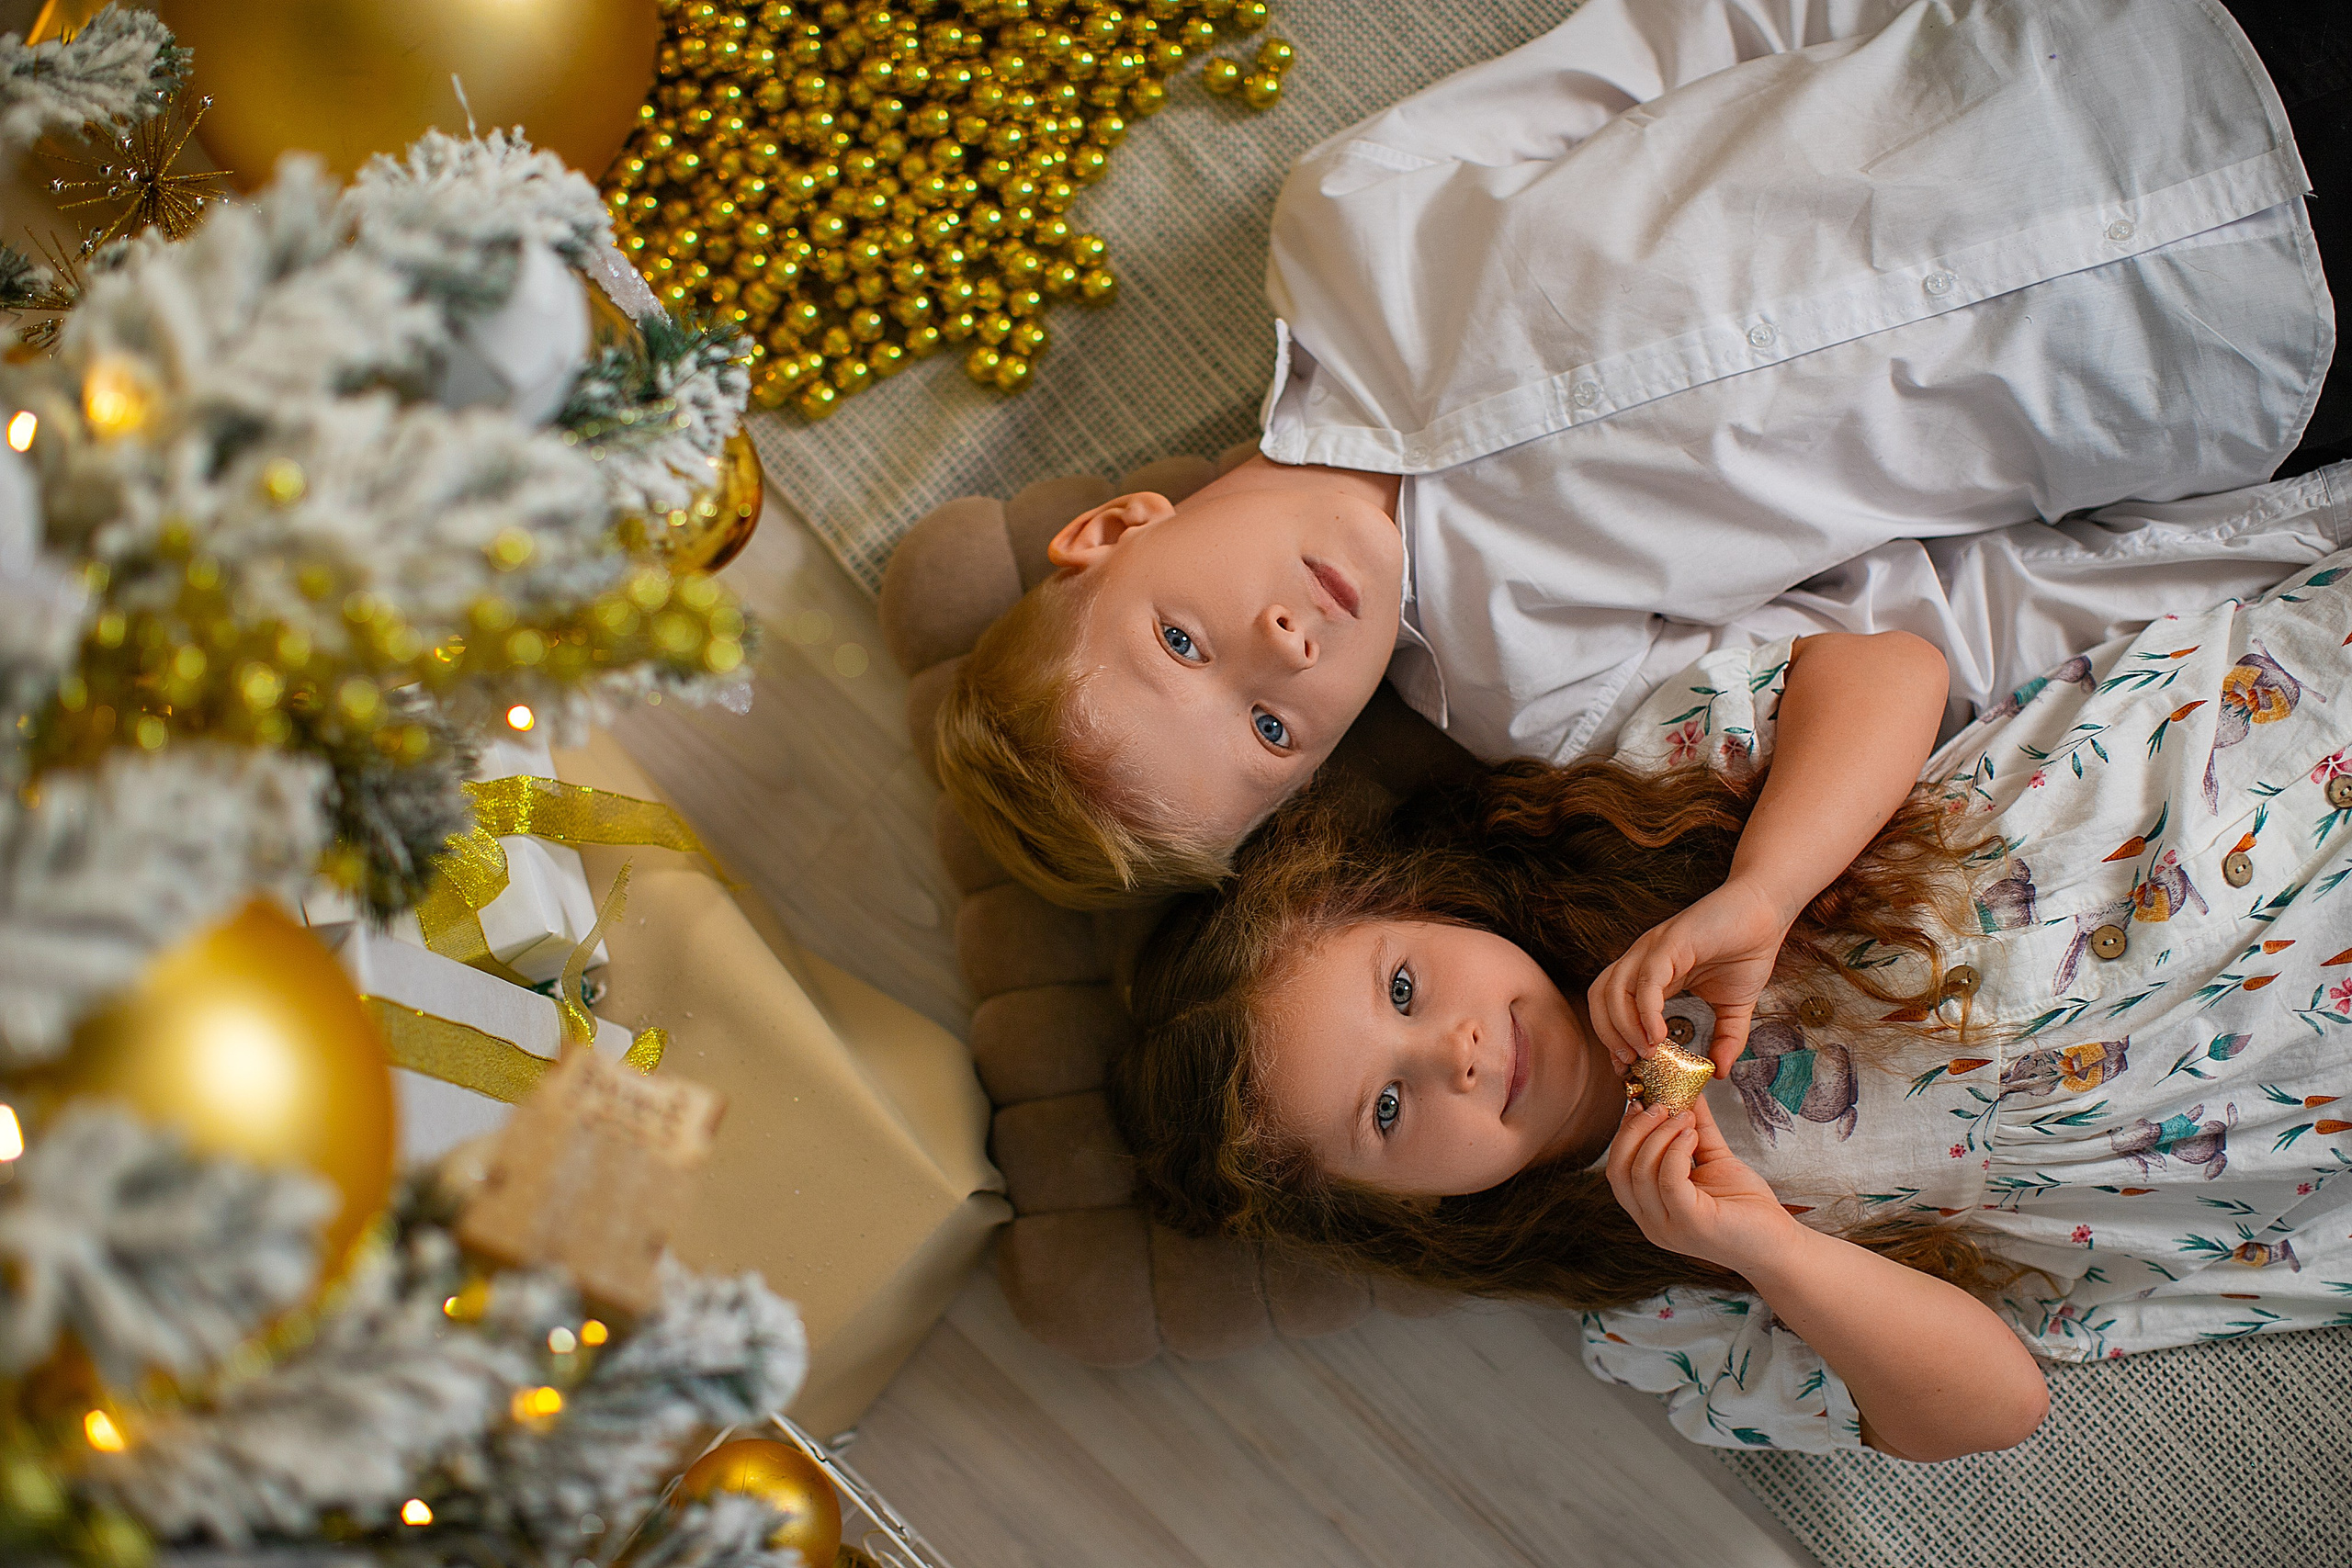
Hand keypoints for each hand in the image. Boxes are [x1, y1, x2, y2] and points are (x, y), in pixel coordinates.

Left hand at [1588, 877, 1789, 1077]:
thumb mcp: (1734, 1008)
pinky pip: (1647, 979)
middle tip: (1631, 1065)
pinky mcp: (1671, 941)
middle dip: (1608, 1035)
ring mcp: (1654, 948)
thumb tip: (1721, 1072)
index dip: (1614, 1040)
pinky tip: (1658, 1034)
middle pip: (1601, 998)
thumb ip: (1726, 1039)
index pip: (1612, 1007)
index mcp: (1652, 974)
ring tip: (1646, 1053)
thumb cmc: (1747, 950)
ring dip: (1623, 1027)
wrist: (1767, 912)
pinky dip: (1646, 1010)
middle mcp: (1644, 959)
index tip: (1629, 1069)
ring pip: (1614, 989)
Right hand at [1605, 1095, 1792, 1273]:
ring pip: (1641, 1172)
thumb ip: (1698, 1130)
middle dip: (1636, 1129)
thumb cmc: (1746, 1208)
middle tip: (1662, 1105)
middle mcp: (1653, 1223)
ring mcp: (1669, 1227)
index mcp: (1650, 1210)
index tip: (1643, 1102)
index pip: (1618, 1168)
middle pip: (1620, 1168)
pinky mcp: (1692, 1224)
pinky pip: (1669, 1181)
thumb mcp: (1713, 1160)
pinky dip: (1676, 1150)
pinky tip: (1692, 1135)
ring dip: (1660, 1135)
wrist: (1779, 1244)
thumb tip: (1688, 1092)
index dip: (1625, 1132)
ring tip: (1685, 1118)